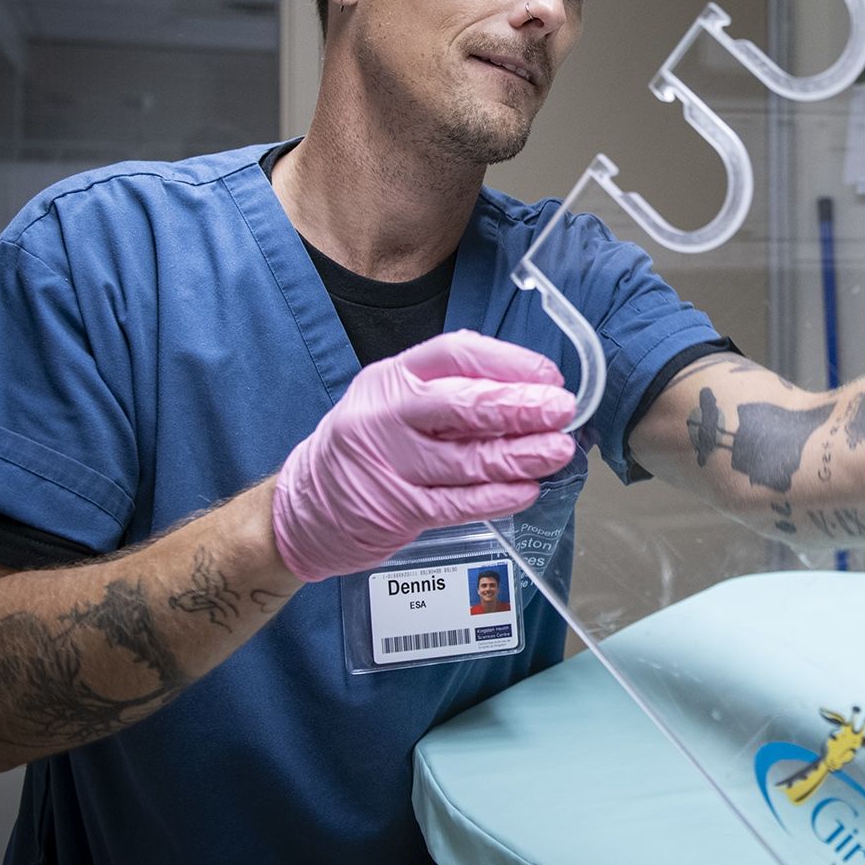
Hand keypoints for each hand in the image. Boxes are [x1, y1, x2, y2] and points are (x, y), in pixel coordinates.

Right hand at [271, 331, 576, 581]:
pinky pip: (457, 503)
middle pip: (463, 405)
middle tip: (562, 411)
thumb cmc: (366, 447)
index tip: (548, 376)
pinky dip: (497, 497)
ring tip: (559, 451)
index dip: (508, 362)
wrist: (303, 510)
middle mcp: (386, 415)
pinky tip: (527, 489)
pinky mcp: (396, 509)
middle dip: (521, 407)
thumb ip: (447, 390)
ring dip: (520, 455)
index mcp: (391, 377)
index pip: (455, 355)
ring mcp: (390, 464)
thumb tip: (525, 388)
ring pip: (467, 459)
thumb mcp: (393, 401)